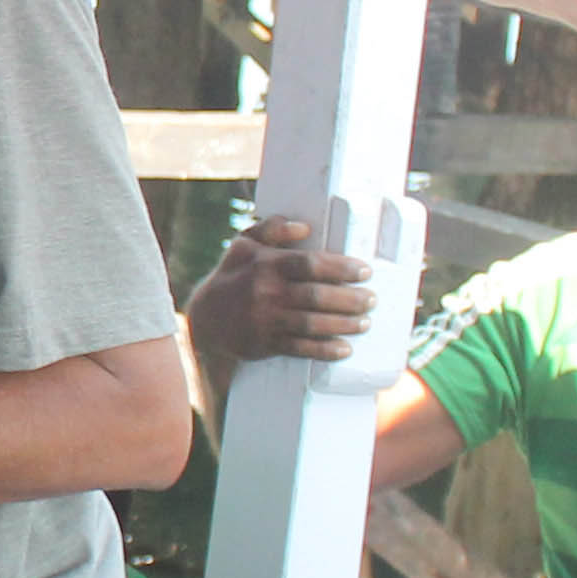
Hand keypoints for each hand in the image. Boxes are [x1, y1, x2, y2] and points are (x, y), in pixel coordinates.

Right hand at [186, 214, 372, 369]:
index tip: (364, 271)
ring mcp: (265, 320)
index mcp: (266, 264)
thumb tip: (305, 227)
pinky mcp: (265, 344)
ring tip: (365, 322)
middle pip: (316, 296)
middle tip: (371, 299)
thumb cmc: (232, 276)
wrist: (205, 319)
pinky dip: (325, 350)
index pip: (310, 264)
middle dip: (350, 299)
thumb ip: (272, 229)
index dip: (341, 268)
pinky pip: (300, 349)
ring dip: (343, 324)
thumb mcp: (243, 245)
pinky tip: (344, 349)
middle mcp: (266, 292)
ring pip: (312, 324)